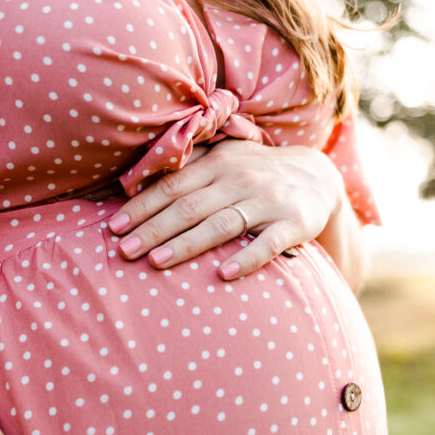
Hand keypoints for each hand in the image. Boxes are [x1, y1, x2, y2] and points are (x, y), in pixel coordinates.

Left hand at [109, 139, 345, 280]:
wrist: (320, 178)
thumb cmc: (256, 173)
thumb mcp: (225, 159)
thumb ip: (189, 167)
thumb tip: (135, 180)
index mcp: (219, 162)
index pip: (172, 186)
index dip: (142, 207)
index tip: (114, 227)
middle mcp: (241, 178)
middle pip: (190, 207)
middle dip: (153, 229)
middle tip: (124, 251)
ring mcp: (269, 201)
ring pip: (221, 224)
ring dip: (187, 244)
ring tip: (156, 262)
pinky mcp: (294, 224)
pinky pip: (268, 244)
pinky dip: (246, 259)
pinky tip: (222, 275)